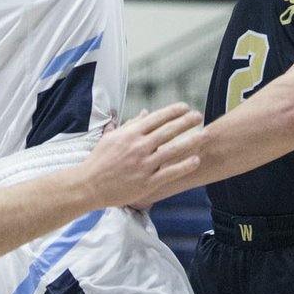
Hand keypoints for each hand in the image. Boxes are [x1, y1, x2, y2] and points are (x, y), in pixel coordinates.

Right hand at [85, 104, 204, 207]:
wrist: (88, 185)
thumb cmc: (99, 160)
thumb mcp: (112, 138)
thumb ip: (131, 125)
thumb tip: (146, 113)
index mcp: (130, 134)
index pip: (156, 118)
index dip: (173, 111)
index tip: (185, 107)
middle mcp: (138, 147)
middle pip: (167, 131)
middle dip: (185, 122)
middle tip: (199, 116)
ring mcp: (144, 165)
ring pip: (172, 150)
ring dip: (190, 141)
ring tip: (204, 134)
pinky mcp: (147, 182)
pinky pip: (169, 172)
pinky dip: (184, 166)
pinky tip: (196, 160)